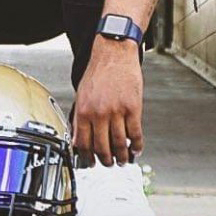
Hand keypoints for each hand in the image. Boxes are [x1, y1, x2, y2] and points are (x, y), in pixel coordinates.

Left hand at [72, 37, 143, 165]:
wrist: (114, 52)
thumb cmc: (98, 71)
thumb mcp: (82, 93)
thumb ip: (80, 116)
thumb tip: (78, 138)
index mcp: (83, 110)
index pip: (83, 143)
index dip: (88, 157)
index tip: (91, 163)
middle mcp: (99, 113)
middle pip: (102, 147)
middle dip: (106, 160)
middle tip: (110, 163)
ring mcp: (116, 111)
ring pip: (119, 144)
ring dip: (122, 157)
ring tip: (124, 160)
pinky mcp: (133, 107)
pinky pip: (135, 133)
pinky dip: (136, 145)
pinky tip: (136, 149)